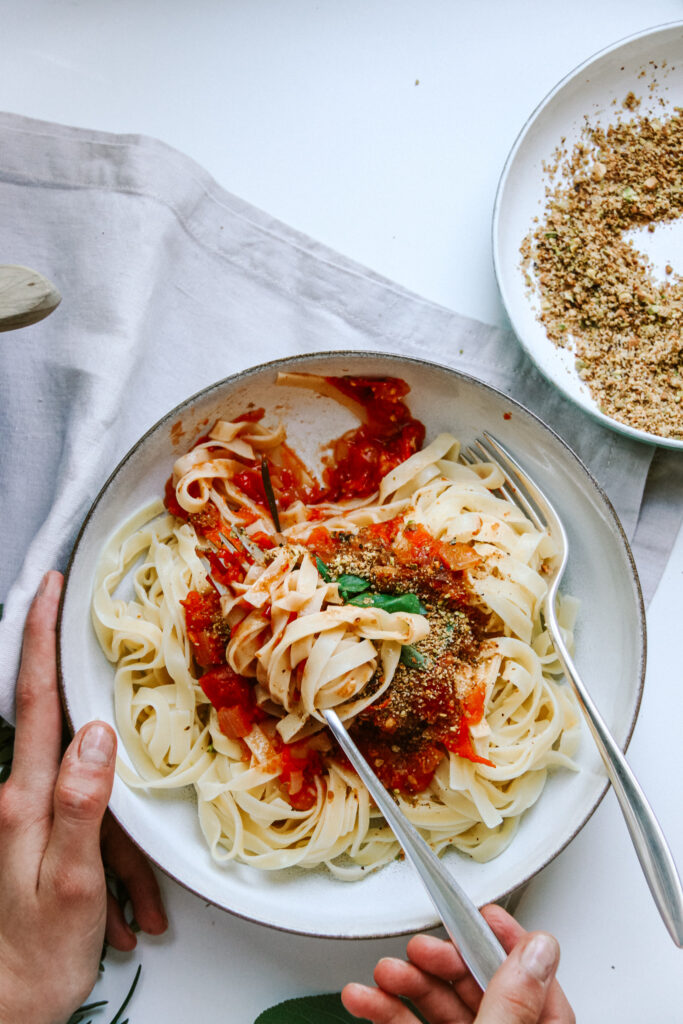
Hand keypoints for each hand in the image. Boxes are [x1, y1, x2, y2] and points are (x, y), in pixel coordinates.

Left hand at [0, 571, 166, 1023]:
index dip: (40, 640)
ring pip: (84, 794)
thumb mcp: (72, 881)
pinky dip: (112, 866)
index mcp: (22, 798)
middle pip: (61, 735)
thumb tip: (96, 730)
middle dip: (91, 727)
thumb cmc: (39, 954)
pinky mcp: (38, 839)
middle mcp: (17, 799)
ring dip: (115, 846)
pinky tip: (123, 916)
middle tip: (109, 700)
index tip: (48, 590)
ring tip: (127, 913)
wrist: (11, 1011)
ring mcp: (26, 819)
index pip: (36, 700)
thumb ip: (81, 801)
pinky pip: (86, 830)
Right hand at [342, 904, 574, 1023]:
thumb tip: (539, 950)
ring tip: (385, 972)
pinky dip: (386, 1012)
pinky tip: (365, 999)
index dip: (510, 943)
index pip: (540, 986)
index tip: (484, 913)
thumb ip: (512, 1004)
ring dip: (407, 984)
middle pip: (483, 990)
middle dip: (444, 962)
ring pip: (442, 1008)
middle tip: (421, 948)